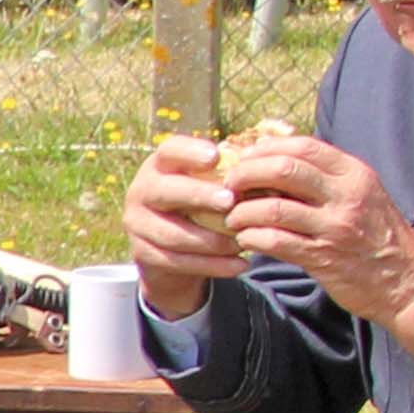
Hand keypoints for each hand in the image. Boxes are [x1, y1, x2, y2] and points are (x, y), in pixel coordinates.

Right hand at [121, 136, 246, 316]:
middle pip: (165, 191)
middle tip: (230, 201)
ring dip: (211, 240)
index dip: (190, 152)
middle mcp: (141, 191)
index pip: (169, 150)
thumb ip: (233, 168)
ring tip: (242, 241)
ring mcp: (138, 224)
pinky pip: (178, 262)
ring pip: (173, 234)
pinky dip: (212, 265)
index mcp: (160, 165)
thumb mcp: (209, 181)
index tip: (216, 157)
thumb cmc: (202, 203)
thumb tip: (275, 147)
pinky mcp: (143, 253)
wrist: (170, 246)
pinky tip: (239, 264)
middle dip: (199, 196)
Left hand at [217, 133, 413, 354]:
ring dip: (243, 212)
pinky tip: (246, 240)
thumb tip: (278, 160)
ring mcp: (335, 227)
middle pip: (284, 170)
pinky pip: (276, 242)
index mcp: (354, 174)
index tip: (246, 159)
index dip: (266, 149)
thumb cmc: (377, 235)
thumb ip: (326, 178)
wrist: (407, 280)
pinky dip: (253, 239)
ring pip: (274, 208)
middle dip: (247, 174)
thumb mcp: (362, 194)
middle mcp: (346, 195)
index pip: (303, 146)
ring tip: (233, 218)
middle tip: (230, 186)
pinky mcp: (324, 258)